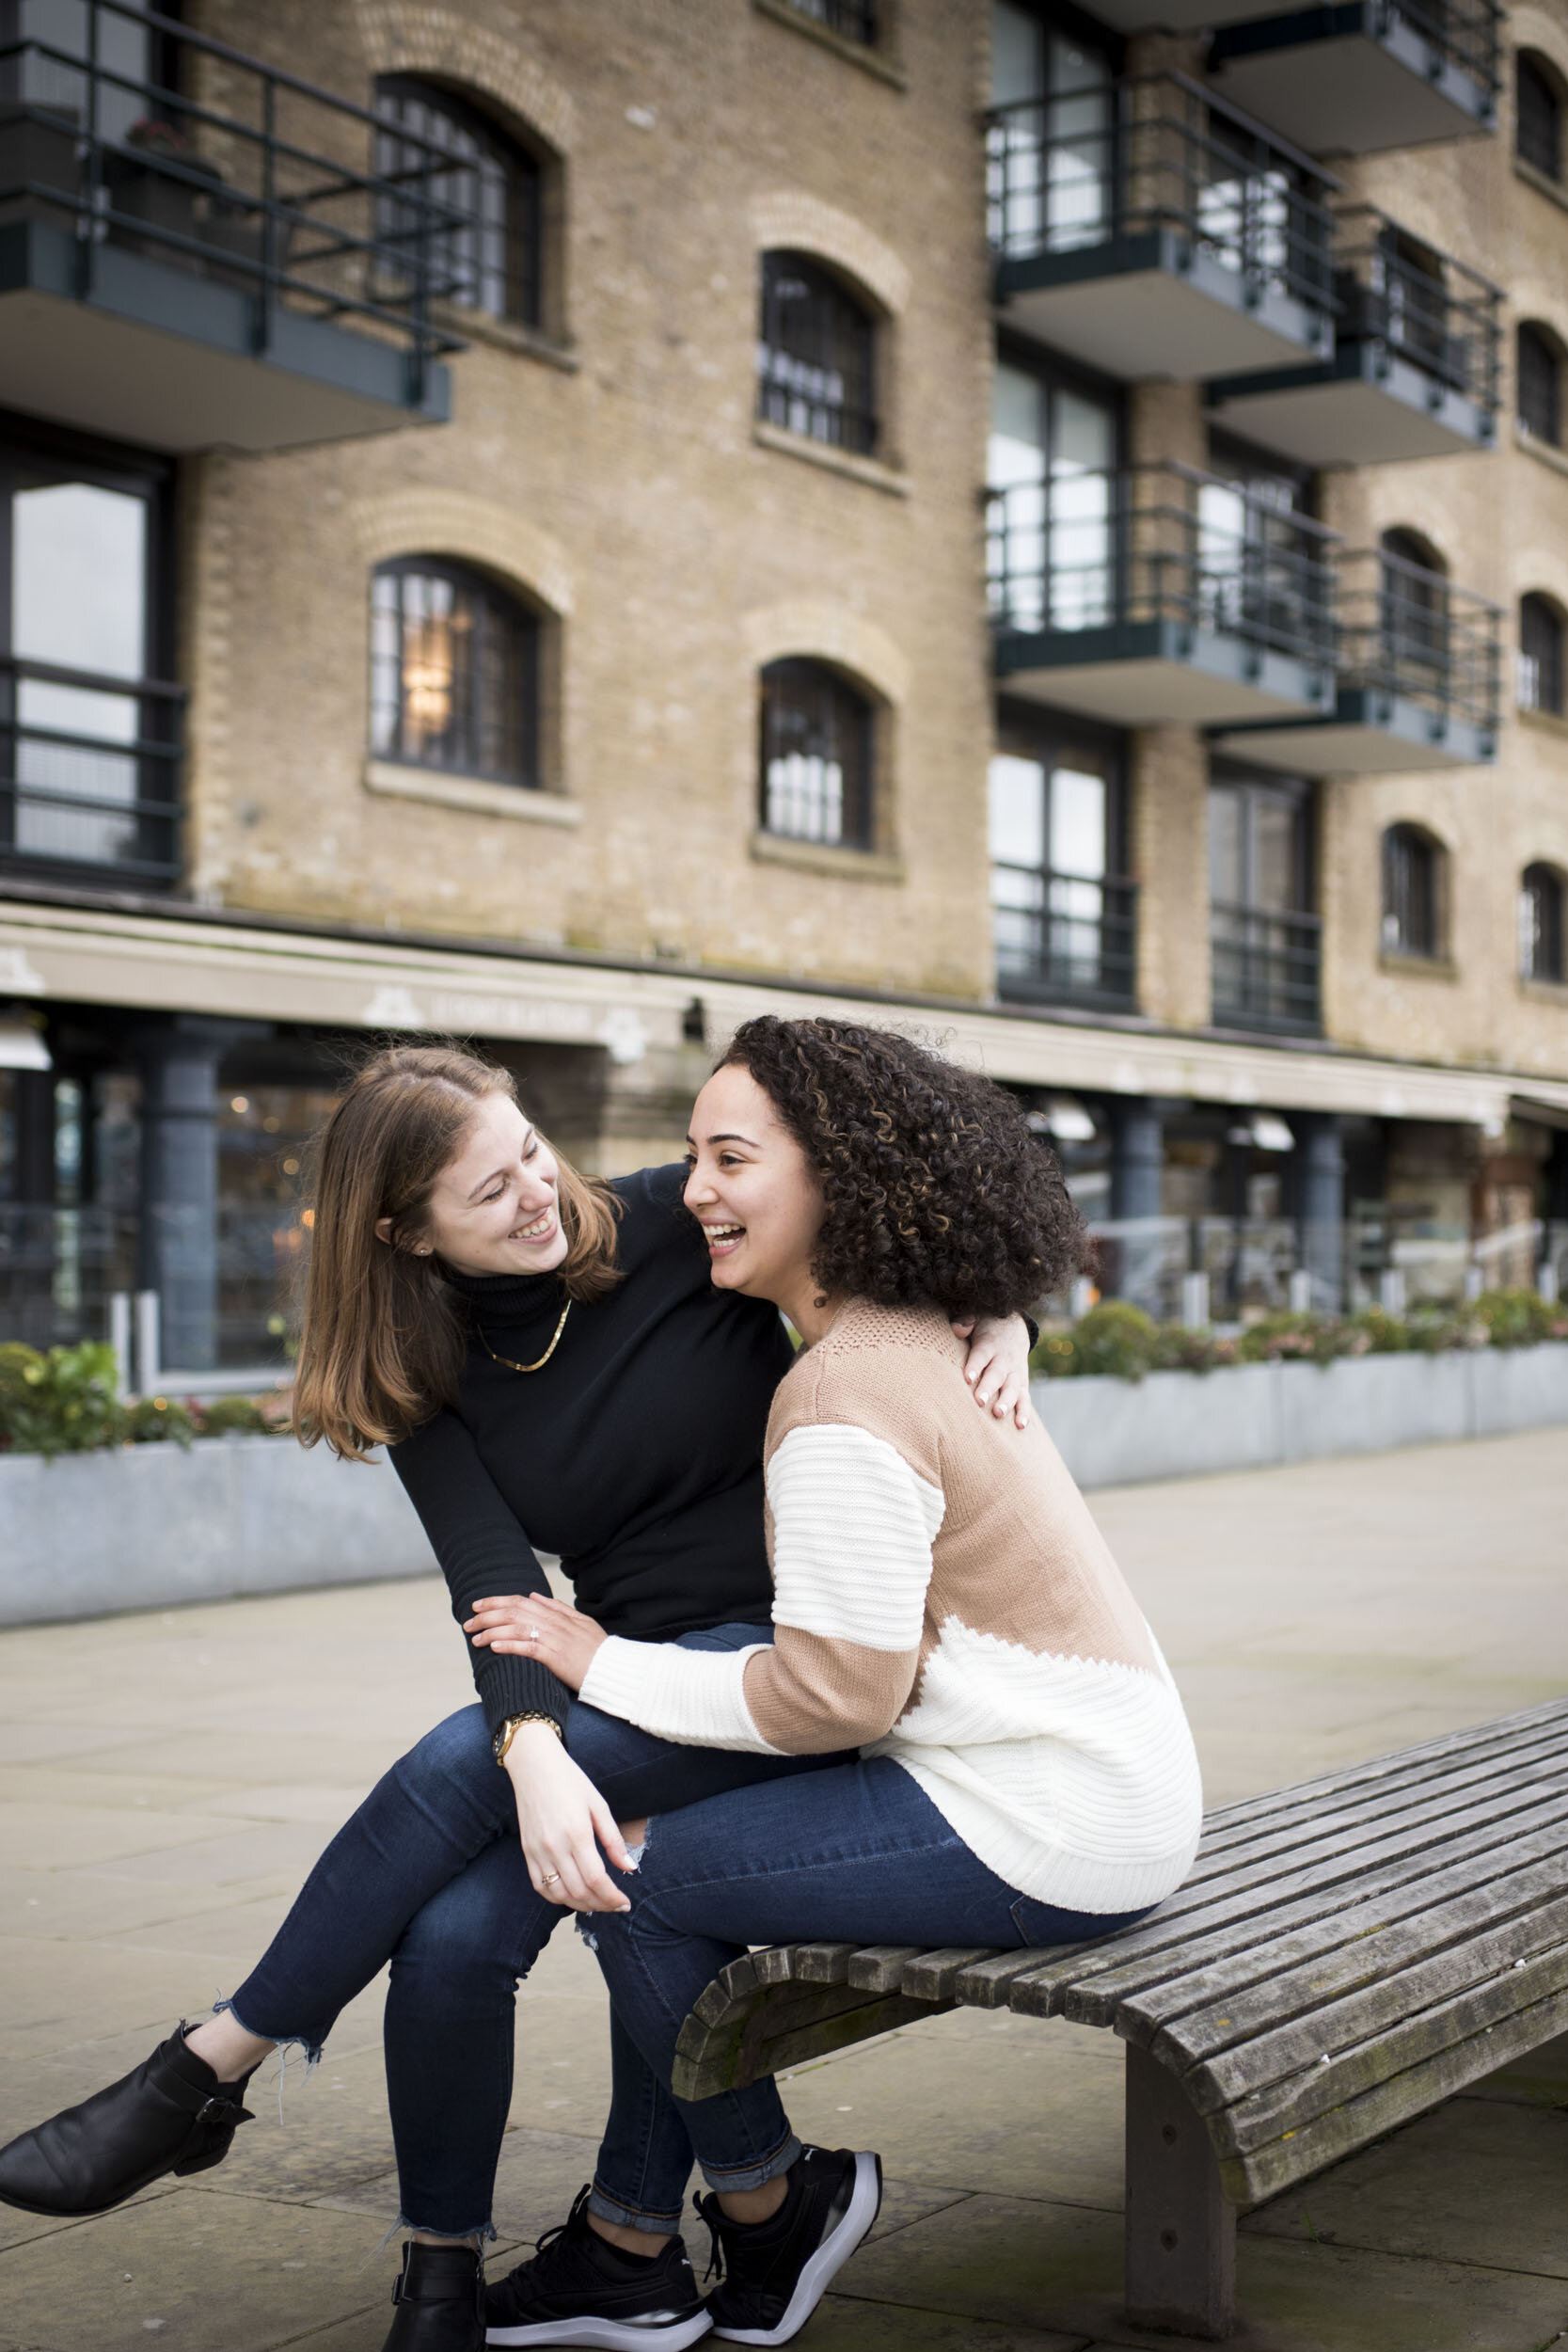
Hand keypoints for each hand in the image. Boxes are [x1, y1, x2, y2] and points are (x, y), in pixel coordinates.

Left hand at [466, 1592, 606, 1692]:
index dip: (497, 1601)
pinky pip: (528, 1647)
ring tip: (474, 1638)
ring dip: (492, 1631)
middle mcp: (554, 1623)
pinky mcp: (556, 1657)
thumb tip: (535, 1595)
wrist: (614, 1669)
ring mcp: (555, 1639)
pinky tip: (494, 1646)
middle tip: (468, 1622)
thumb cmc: (598, 1649)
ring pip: (517, 1627)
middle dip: (487, 1615)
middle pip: (514, 1611)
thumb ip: (558, 1608)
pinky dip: (509, 1644)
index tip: (478, 1605)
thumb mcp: (581, 1622)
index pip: (521, 1601)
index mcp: (558, 1614)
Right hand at [503, 1722, 634, 1911]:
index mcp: (577, 1833)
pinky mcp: (526, 1852)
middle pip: (579, 1891)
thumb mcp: (598, 1805)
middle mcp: (554, 1846)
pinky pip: (539, 1886)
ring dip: (580, 1905)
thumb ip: (613, 1840)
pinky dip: (556, 1898)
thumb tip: (630, 1868)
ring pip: (558, 1895)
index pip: (596, 1880)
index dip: (612, 1897)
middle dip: (601, 1904)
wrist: (534, 1765)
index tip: (625, 1903)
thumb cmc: (571, 1781)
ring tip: (597, 1903)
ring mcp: (537, 1851)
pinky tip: (572, 1895)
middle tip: (615, 1905)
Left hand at [952, 1313, 1032, 1429]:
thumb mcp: (976, 1318)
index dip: (975, 1366)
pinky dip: (1024, 1411)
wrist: (1014, 1329)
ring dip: (1007, 1401)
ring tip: (998, 1413)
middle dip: (989, 1388)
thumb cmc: (986, 1327)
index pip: (981, 1355)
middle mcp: (1004, 1360)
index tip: (967, 1378)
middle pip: (996, 1374)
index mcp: (989, 1344)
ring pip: (1012, 1388)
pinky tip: (1020, 1425)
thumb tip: (956, 1328)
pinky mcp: (1022, 1384)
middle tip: (980, 1401)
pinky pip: (1025, 1398)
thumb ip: (966, 1321)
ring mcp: (1015, 1373)